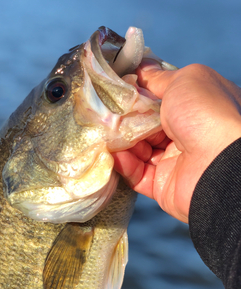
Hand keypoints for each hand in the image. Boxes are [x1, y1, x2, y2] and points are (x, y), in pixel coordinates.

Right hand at [112, 62, 240, 222]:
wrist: (218, 164)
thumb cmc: (205, 114)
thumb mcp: (184, 81)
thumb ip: (158, 79)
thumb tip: (140, 71)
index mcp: (197, 106)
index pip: (162, 98)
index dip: (140, 93)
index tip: (117, 88)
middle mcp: (187, 133)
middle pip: (146, 125)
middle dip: (125, 119)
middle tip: (103, 112)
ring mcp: (175, 161)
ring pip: (138, 150)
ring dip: (121, 141)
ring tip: (102, 133)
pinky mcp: (163, 186)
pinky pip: (137, 174)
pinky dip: (124, 165)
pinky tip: (112, 154)